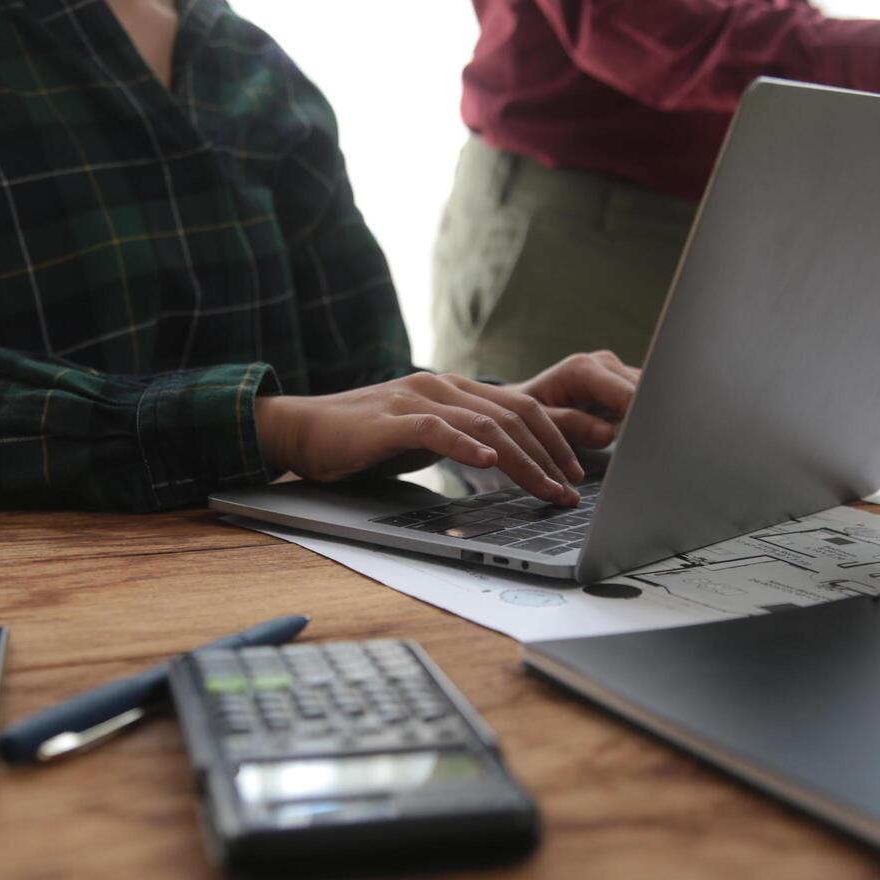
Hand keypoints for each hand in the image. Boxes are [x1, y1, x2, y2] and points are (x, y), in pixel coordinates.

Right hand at [255, 351, 639, 505]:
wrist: (304, 430)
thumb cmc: (365, 440)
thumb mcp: (425, 439)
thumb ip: (461, 440)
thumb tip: (503, 460)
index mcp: (455, 391)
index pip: (519, 409)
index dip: (554, 439)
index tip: (574, 474)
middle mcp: (442, 388)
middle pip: (512, 417)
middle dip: (549, 456)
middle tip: (570, 491)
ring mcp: (416, 399)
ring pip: (485, 425)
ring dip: (523, 461)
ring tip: (546, 488)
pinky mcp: (390, 420)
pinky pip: (436, 430)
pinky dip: (466, 445)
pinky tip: (488, 461)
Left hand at [505, 349, 639, 448]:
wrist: (519, 404)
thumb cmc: (525, 415)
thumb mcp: (540, 423)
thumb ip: (571, 425)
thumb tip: (608, 433)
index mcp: (582, 369)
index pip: (627, 393)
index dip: (641, 416)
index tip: (648, 440)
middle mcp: (603, 363)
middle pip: (644, 390)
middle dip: (648, 418)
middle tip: (650, 448)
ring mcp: (615, 370)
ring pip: (649, 392)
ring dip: (649, 416)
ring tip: (645, 443)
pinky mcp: (623, 382)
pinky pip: (644, 396)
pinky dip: (645, 415)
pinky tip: (640, 434)